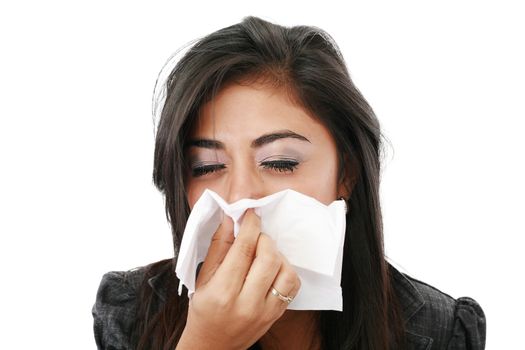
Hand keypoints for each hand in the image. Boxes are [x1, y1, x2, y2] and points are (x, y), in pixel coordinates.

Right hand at [176, 209, 300, 349]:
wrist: (213, 345)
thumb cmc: (204, 310)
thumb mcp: (203, 278)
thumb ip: (218, 247)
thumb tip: (231, 219)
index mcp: (222, 292)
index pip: (242, 250)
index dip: (249, 226)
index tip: (251, 213)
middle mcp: (245, 304)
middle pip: (268, 258)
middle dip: (263, 239)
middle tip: (255, 237)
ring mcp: (264, 312)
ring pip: (286, 271)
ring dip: (277, 255)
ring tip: (263, 254)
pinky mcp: (276, 316)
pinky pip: (292, 286)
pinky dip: (286, 270)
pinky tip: (273, 269)